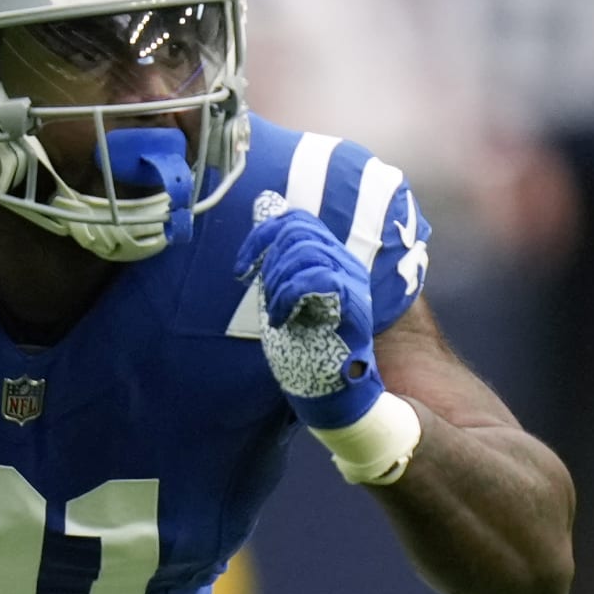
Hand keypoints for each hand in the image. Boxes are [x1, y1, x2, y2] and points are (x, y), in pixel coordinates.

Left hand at [234, 191, 382, 429]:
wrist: (329, 389)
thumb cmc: (305, 344)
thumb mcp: (280, 290)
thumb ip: (275, 253)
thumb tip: (265, 203)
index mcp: (329, 259)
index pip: (295, 219)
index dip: (261, 236)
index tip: (241, 270)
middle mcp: (344, 264)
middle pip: (298, 230)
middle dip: (268, 261)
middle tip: (266, 298)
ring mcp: (350, 283)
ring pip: (305, 251)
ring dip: (277, 283)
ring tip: (277, 313)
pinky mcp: (351, 305)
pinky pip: (316, 278)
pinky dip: (288, 296)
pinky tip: (281, 319)